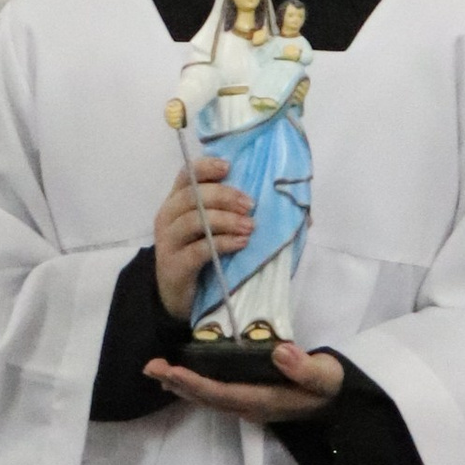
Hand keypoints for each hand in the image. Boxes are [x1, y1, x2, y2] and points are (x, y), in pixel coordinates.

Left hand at [147, 343, 346, 424]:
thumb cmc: (330, 385)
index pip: (223, 393)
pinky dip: (194, 386)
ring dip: (181, 385)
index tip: (173, 370)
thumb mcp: (326, 375)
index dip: (197, 384)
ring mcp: (248, 406)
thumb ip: (306, 368)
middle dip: (178, 383)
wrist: (339, 401)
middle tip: (150, 367)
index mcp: (265, 401)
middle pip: (208, 398)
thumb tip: (281, 352)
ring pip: (208, 399)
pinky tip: (179, 377)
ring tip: (156, 371)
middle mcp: (251, 407)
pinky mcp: (248, 399)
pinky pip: (214, 395)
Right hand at [155, 151, 251, 318]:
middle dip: (224, 196)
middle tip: (250, 205)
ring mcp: (168, 242)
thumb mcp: (213, 229)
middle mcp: (168, 217)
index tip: (229, 168)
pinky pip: (198, 250)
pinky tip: (241, 243)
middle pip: (192, 196)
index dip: (206, 167)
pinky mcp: (174, 266)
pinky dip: (223, 243)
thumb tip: (296, 211)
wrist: (179, 297)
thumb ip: (236, 212)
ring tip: (250, 227)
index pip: (186, 175)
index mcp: (176, 202)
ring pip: (194, 220)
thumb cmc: (203, 256)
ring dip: (226, 220)